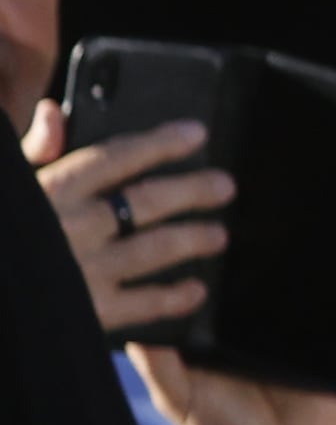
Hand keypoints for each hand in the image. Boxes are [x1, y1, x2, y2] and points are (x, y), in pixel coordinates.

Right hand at [34, 103, 230, 339]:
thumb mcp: (5, 185)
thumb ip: (32, 152)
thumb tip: (53, 113)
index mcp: (51, 191)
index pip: (115, 157)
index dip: (160, 143)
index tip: (196, 134)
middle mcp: (72, 227)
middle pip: (146, 201)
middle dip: (192, 191)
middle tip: (225, 186)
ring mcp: (82, 270)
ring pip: (152, 249)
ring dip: (191, 240)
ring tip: (218, 235)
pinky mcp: (87, 312)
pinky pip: (140, 305)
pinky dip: (172, 299)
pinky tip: (196, 291)